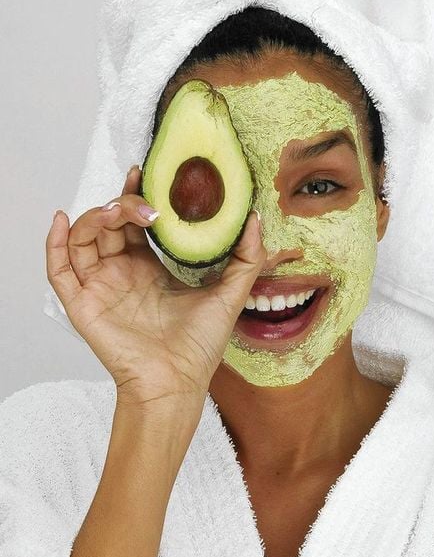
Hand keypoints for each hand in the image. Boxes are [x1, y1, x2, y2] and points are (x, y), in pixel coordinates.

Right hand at [46, 166, 266, 411]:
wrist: (177, 383)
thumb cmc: (199, 345)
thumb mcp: (230, 293)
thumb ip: (247, 256)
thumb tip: (255, 218)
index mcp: (149, 266)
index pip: (135, 221)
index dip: (137, 196)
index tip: (145, 174)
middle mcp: (121, 272)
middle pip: (109, 224)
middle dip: (121, 203)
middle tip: (142, 197)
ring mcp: (100, 286)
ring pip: (83, 238)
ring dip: (94, 217)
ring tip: (115, 211)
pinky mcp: (82, 303)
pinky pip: (59, 269)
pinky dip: (54, 243)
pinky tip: (62, 220)